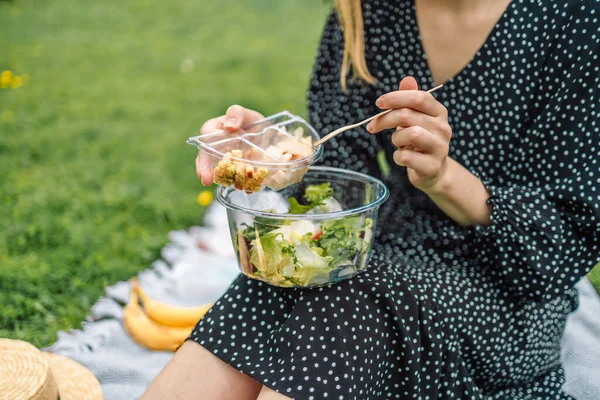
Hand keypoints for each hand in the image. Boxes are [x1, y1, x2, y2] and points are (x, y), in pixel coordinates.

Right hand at [196, 105, 264, 185]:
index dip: (208, 143)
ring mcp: (224, 159)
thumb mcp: (249, 115)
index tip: (212, 151)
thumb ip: (237, 114)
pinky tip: (244, 187)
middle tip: (206, 180)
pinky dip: (236, 182)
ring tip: (218, 185)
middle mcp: (216, 145)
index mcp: (216, 129)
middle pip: (205, 155)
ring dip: (216, 177)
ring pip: (215, 168)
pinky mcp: (233, 170)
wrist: (271, 138)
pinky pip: (230, 177)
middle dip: (204, 168)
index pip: (207, 134)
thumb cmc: (255, 123)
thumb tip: (228, 127)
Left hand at [367, 77, 451, 191]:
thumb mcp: (414, 118)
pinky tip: (400, 157)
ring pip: (411, 134)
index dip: (396, 97)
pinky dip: (397, 156)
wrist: (432, 170)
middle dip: (385, 119)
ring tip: (397, 142)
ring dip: (395, 138)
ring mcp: (440, 148)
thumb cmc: (419, 140)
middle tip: (372, 126)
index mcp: (439, 112)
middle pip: (408, 115)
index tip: (378, 103)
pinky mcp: (433, 166)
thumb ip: (409, 100)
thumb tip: (407, 79)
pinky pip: (407, 157)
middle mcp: (443, 128)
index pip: (419, 97)